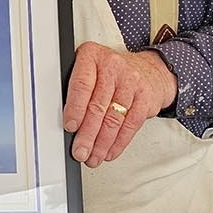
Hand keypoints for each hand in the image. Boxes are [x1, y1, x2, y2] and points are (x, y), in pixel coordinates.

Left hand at [63, 42, 176, 167]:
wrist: (147, 70)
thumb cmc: (109, 72)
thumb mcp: (89, 69)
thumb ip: (76, 90)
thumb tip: (65, 124)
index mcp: (92, 56)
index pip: (82, 85)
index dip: (75, 109)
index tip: (69, 127)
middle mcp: (112, 66)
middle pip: (98, 106)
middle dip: (87, 134)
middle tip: (80, 151)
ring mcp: (131, 81)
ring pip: (114, 118)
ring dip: (102, 143)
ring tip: (93, 156)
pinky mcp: (145, 98)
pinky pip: (130, 125)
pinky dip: (118, 143)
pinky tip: (109, 151)